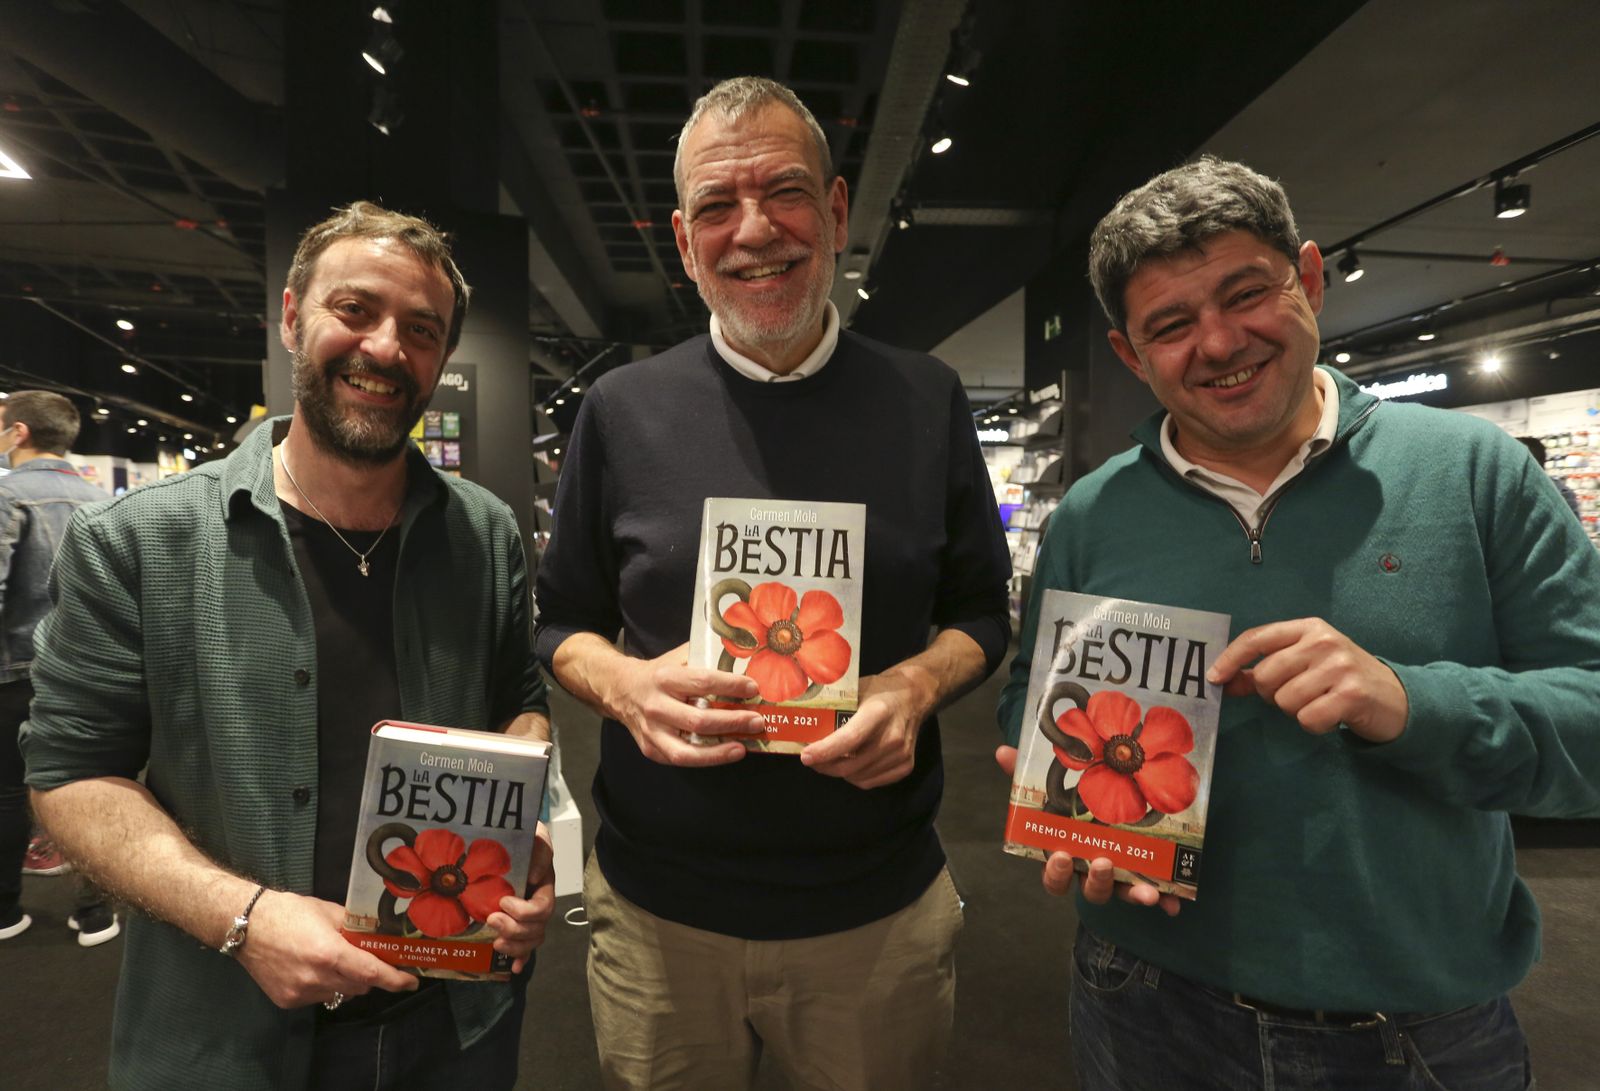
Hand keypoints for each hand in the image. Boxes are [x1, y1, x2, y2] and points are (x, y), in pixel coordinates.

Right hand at [237, 890, 417, 1008]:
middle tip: (366, 959)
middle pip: (359, 986)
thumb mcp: (329, 912)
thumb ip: (354, 928)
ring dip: (345, 981)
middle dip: (368, 975)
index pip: (372, 973)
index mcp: (329, 953)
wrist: (246, 926)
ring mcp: (301, 993)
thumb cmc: (288, 912)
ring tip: (332, 960)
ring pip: (340, 994)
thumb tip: (377, 937)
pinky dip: (324, 986)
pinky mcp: (288, 1001)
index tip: (411, 981)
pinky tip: (311, 968)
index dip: (395, 979)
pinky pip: (319, 998)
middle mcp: (316, 978)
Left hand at [487, 824, 554, 973]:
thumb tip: (536, 875)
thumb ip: (540, 850)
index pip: (543, 908)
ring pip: (532, 941)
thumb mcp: (534, 837)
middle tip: (491, 919)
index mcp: (545, 887)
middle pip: (537, 929)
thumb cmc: (523, 839)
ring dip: (515, 947)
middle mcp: (539, 905)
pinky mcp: (517, 923)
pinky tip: (513, 968)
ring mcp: (529, 917)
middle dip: (514, 929)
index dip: (524, 911)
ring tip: (496, 943)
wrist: (511, 840)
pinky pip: (525, 947)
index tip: (504, 901)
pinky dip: (520, 958)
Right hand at [607, 643, 764, 766]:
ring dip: (719, 751)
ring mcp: (652, 731)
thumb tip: (746, 656)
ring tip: (743, 746)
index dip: (730, 686)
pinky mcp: (651, 749)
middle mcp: (655, 706)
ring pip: (687, 750)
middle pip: (698, 720)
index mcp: (664, 677)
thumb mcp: (679, 658)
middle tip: (757, 720)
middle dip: (732, 722)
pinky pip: (681, 759)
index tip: (753, 688)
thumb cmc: (659, 673)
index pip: (702, 682)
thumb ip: (707, 657)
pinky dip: (706, 758)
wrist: (621, 689)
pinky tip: (726, 752)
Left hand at [800, 667, 932, 788]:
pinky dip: (855, 777)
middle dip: (825, 766)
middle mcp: (893, 736)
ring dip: (838, 772)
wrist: (914, 697)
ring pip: (858, 777)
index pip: (850, 739)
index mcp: (878, 712)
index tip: (806, 756)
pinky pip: (871, 782)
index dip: (825, 751)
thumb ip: (834, 706)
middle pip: (851, 765)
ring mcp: (901, 754)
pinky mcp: (906, 766)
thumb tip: (804, 721)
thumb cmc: (879, 691)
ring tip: (829, 760)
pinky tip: (849, 764)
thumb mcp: (856, 690)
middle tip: (811, 759)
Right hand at [995, 746, 1179, 915]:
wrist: (1110, 799)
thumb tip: (1002, 751)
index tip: (1063, 856)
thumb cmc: (1071, 803)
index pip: (1054, 876)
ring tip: (1146, 892)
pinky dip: (1165, 900)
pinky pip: (1155, 894)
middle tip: (1102, 863)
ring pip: (1121, 893)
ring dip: (1133, 895)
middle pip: (1088, 890)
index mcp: (1066, 856)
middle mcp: (1090, 872)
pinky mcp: (1143, 876)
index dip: (1056, 872)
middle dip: (1095, 882)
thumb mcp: (1049, 787)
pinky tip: (1175, 903)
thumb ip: (1025, 774)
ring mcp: (1118, 877)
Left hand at [1206, 618, 1408, 742]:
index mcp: (1309, 628)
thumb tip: (1224, 679)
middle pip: (1265, 675)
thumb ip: (1266, 668)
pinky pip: (1307, 719)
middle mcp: (1323, 641)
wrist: (1398, 698)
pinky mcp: (1352, 694)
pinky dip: (1315, 724)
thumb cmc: (1342, 679)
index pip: (1257, 638)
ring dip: (1296, 710)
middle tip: (1298, 694)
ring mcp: (1339, 666)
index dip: (1231, 658)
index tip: (1214, 678)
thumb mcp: (1306, 663)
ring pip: (1284, 700)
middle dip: (1272, 694)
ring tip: (1320, 702)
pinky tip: (1331, 715)